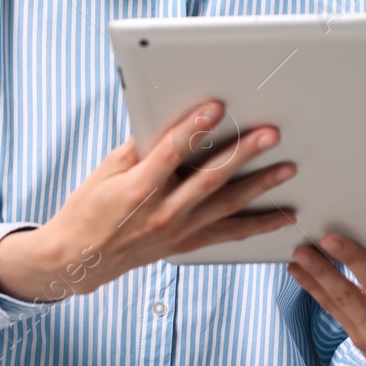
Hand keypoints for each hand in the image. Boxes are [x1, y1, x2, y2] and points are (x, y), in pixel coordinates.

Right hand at [0, 100, 295, 300]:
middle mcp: (162, 213)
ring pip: (227, 207)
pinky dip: (258, 226)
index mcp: (138, 189)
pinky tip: (283, 217)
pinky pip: (229, 234)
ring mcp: (178, 232)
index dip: (194, 128)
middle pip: (210, 179)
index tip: (216, 107)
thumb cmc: (89, 209)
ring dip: (260, 187)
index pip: (171, 152)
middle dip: (243, 154)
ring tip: (287, 169)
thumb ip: (141, 145)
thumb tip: (171, 118)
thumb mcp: (106, 170)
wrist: (78, 259)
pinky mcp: (187, 243)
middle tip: (270, 134)